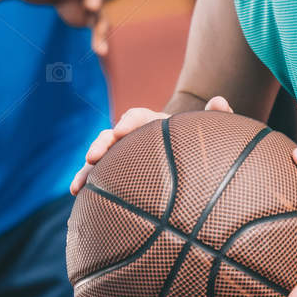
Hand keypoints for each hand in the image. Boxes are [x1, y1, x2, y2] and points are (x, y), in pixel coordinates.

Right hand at [70, 95, 232, 193]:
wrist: (193, 161)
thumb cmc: (200, 145)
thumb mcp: (209, 132)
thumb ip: (216, 118)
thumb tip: (220, 102)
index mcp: (154, 125)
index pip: (138, 118)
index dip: (129, 122)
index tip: (122, 131)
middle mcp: (134, 138)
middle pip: (112, 136)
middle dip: (102, 144)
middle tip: (94, 155)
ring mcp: (123, 157)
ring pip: (100, 159)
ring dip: (86, 168)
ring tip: (78, 185)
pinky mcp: (117, 175)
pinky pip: (99, 178)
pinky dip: (86, 183)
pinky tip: (77, 195)